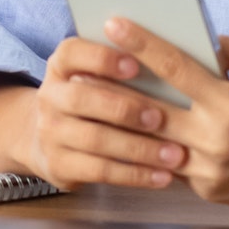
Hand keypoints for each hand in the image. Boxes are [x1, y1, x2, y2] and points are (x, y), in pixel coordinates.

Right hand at [11, 36, 188, 192]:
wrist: (48, 139)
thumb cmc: (92, 99)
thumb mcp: (95, 76)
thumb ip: (124, 64)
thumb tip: (179, 54)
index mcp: (61, 66)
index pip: (72, 52)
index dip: (102, 58)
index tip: (136, 64)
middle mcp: (49, 97)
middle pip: (81, 98)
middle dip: (124, 108)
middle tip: (160, 118)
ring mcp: (50, 133)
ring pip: (95, 140)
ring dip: (139, 148)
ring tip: (175, 154)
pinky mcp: (59, 166)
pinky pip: (100, 171)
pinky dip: (135, 174)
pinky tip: (163, 176)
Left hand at [104, 17, 228, 207]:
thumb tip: (194, 38)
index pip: (175, 68)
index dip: (141, 45)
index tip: (115, 25)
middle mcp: (215, 138)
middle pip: (150, 110)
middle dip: (114, 88)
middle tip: (83, 68)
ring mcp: (210, 169)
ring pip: (152, 145)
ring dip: (121, 125)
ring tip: (94, 104)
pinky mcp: (208, 190)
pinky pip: (170, 168)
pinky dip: (150, 152)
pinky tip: (125, 137)